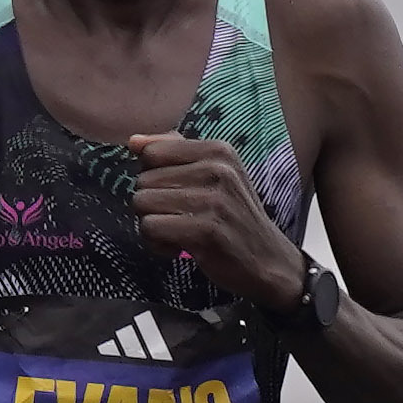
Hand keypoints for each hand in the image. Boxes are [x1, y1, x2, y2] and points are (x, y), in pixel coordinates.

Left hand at [127, 134, 313, 312]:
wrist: (269, 261)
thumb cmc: (234, 218)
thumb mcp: (215, 176)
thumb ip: (174, 153)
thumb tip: (133, 141)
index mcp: (218, 150)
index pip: (152, 151)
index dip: (155, 177)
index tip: (177, 195)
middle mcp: (218, 169)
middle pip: (143, 180)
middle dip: (152, 205)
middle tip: (181, 219)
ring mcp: (213, 200)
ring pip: (142, 203)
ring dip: (153, 226)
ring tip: (179, 233)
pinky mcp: (206, 230)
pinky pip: (150, 228)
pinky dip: (157, 243)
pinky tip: (178, 248)